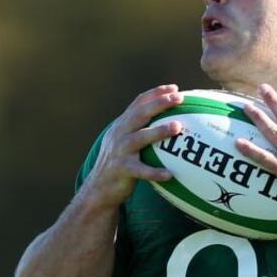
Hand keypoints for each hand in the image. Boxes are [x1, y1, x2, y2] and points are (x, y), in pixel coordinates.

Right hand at [84, 84, 184, 206]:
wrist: (98, 188)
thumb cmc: (120, 164)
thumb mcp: (125, 142)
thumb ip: (140, 130)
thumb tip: (170, 121)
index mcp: (122, 125)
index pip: (138, 103)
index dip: (156, 93)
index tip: (174, 88)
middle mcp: (120, 134)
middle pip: (140, 114)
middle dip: (159, 103)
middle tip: (179, 98)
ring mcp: (120, 151)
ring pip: (140, 137)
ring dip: (159, 131)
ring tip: (177, 127)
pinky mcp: (122, 169)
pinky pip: (141, 171)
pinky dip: (155, 172)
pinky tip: (170, 174)